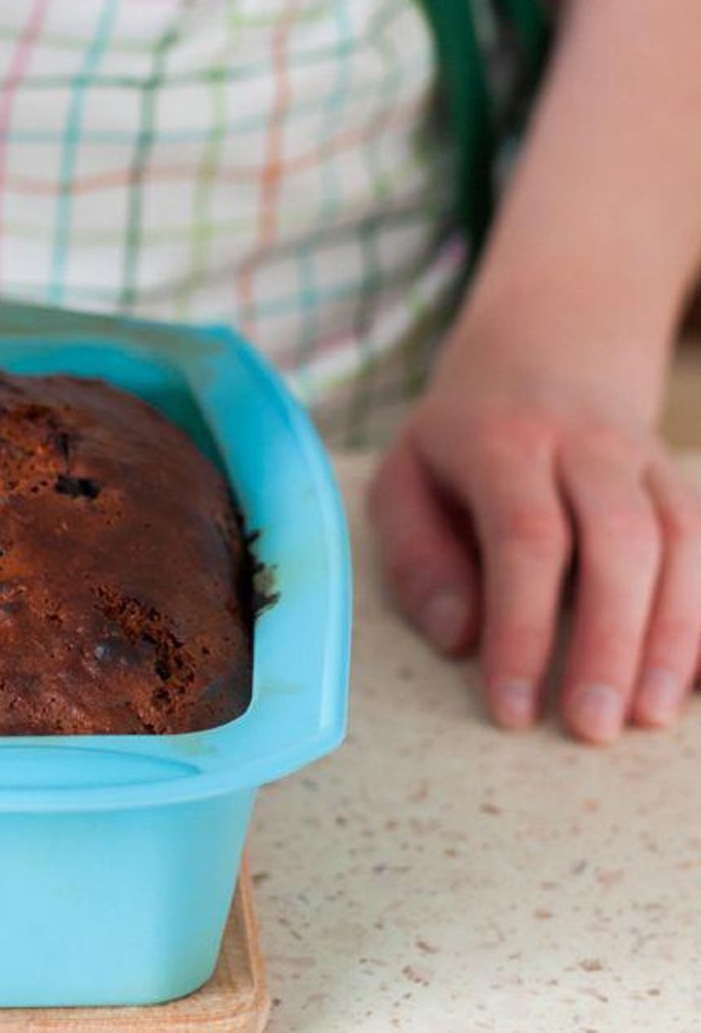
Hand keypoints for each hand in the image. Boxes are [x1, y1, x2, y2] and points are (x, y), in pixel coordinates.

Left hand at [368, 322, 700, 742]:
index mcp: (503, 442)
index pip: (525, 537)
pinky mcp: (681, 481)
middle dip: (609, 643)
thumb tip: (458, 638)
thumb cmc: (458, 439)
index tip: (513, 708)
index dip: (523, 627)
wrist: (546, 348)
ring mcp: (646, 459)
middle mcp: (585, 444)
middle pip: (616, 542)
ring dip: (672, 637)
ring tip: (647, 718)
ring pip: (679, 543)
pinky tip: (690, 679)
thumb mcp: (404, 479)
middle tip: (592, 729)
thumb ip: (418, 557)